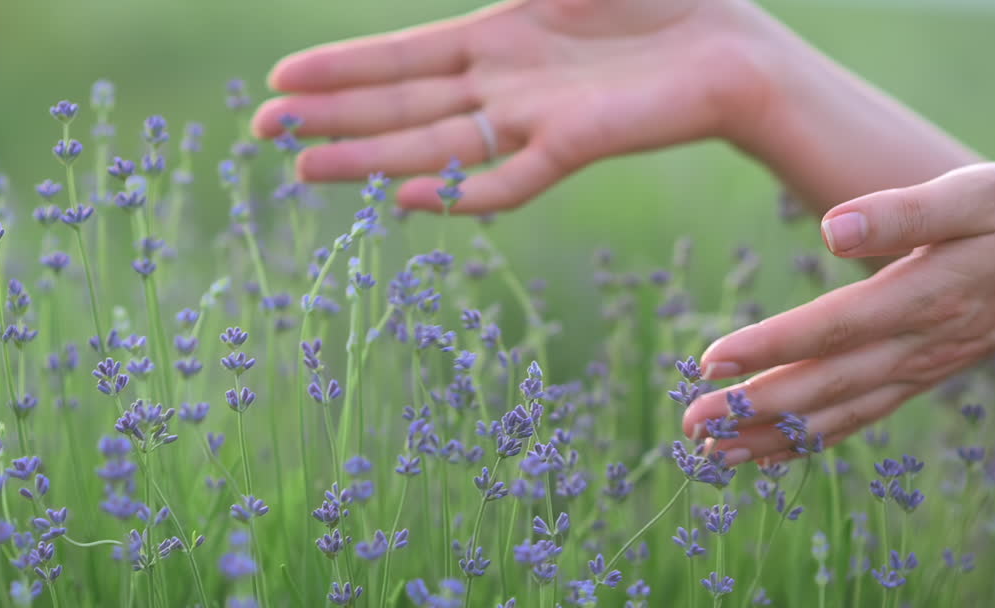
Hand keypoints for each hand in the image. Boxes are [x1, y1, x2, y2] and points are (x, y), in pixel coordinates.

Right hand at [252, 0, 774, 212]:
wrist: (734, 47)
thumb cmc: (660, 1)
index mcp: (494, 37)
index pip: (398, 59)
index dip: (339, 70)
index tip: (279, 78)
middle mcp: (500, 83)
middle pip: (398, 106)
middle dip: (329, 116)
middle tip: (260, 133)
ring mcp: (532, 117)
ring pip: (432, 144)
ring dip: (369, 157)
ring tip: (304, 166)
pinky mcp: (576, 143)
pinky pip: (509, 176)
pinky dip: (462, 190)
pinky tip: (408, 200)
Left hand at [682, 162, 994, 463]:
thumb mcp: (980, 193)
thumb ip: (905, 211)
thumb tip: (831, 225)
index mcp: (926, 296)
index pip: (835, 328)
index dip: (772, 346)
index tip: (712, 361)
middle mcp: (917, 346)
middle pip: (825, 384)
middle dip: (755, 408)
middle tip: (691, 425)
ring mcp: (916, 370)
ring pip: (837, 413)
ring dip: (772, 435)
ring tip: (711, 451)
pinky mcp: (914, 378)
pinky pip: (856, 418)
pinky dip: (809, 439)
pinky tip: (764, 452)